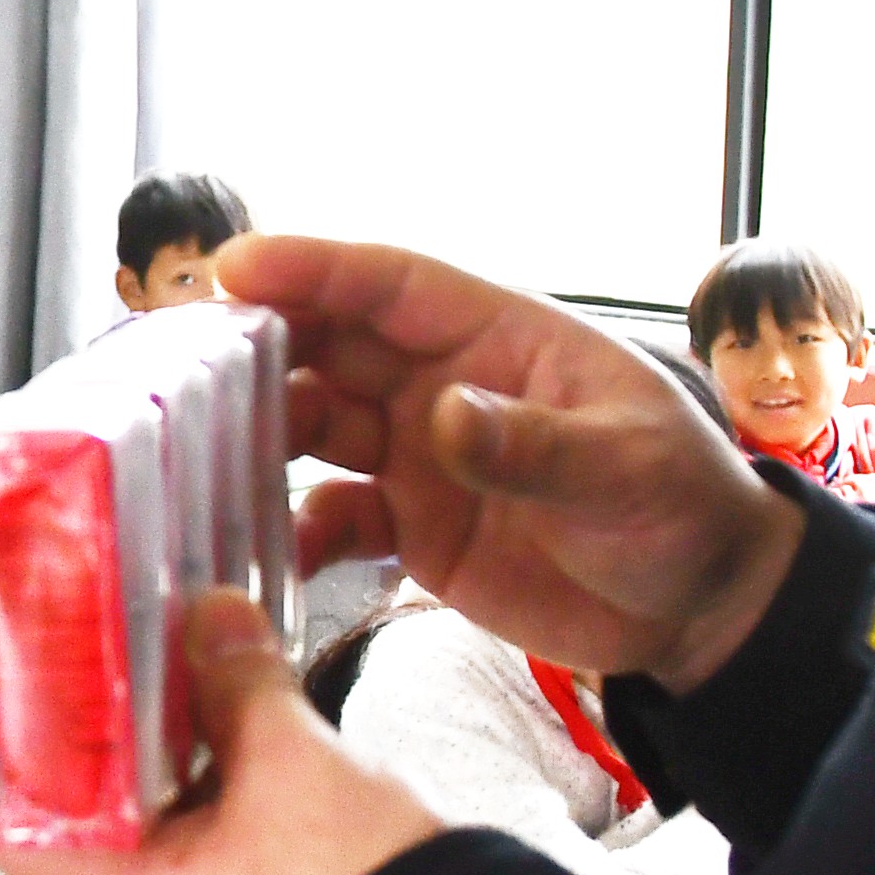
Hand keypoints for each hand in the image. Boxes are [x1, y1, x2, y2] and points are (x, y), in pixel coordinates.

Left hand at [0, 595, 442, 874]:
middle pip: (103, 850)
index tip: (68, 693)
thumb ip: (239, 681)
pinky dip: (241, 874)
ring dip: (201, 819)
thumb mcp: (295, 762)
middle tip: (173, 699)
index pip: (23, 823)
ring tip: (247, 753)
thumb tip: (213, 623)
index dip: (37, 748)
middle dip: (143, 768)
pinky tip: (291, 826)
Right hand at [231, 232, 802, 690]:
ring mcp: (422, 455)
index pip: (390, 283)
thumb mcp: (624, 470)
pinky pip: (333, 516)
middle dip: (256, 346)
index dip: (311, 268)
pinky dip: (295, 529)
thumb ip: (533, 446)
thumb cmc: (682, 509)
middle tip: (175, 365)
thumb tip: (444, 417)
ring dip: (260, 434)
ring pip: (316, 423)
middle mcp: (445, 383)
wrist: (699, 608)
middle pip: (331, 344)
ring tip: (199, 456)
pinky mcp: (414, 528)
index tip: (233, 266)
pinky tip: (268, 553)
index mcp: (498, 337)